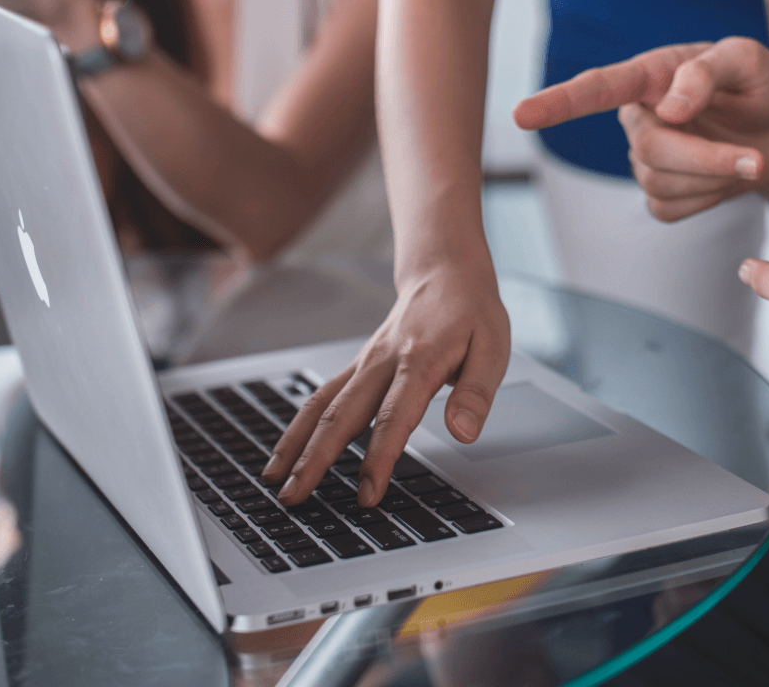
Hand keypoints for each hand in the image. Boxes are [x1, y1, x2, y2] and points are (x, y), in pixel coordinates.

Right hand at [262, 261, 510, 505]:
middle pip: (341, 415)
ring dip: (296, 444)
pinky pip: (322, 396)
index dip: (379, 458)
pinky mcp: (358, 366)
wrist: (445, 271)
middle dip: (315, 460)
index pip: (393, 417)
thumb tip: (463, 433)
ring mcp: (365, 363)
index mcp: (420, 360)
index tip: (368, 494)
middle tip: (295, 497)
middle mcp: (382, 362)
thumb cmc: (471, 312)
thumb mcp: (493, 348)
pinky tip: (287, 450)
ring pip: (321, 405)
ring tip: (274, 480)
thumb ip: (476, 393)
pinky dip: (299, 426)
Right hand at [514, 37, 768, 220]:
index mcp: (650, 76)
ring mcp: (646, 159)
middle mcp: (639, 117)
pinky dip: (708, 199)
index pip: (596, 89)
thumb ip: (708, 71)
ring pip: (661, 183)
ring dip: (715, 177)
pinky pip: (670, 209)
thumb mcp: (749, 60)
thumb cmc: (760, 86)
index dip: (557, 103)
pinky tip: (724, 178)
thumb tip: (670, 107)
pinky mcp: (660, 195)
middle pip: (650, 149)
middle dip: (706, 158)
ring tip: (749, 157)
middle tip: (756, 158)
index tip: (521, 115)